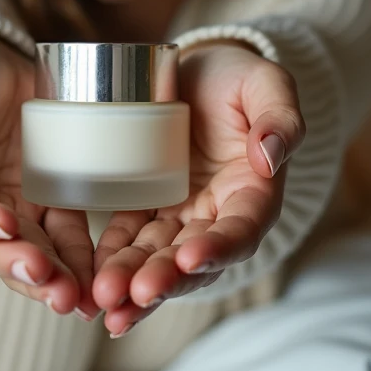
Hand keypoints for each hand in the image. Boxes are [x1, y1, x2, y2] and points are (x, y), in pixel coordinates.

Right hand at [0, 33, 97, 317]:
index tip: (4, 222)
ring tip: (73, 297)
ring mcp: (14, 210)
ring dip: (50, 279)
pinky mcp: (50, 205)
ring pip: (29, 255)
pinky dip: (80, 263)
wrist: (5, 63)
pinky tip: (97, 281)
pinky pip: (66, 239)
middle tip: (46, 276)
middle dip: (16, 265)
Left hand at [92, 42, 305, 334]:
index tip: (190, 258)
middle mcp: (217, 213)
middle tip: (134, 294)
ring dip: (132, 281)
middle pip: (195, 258)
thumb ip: (279, 119)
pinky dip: (110, 259)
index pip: (242, 230)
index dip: (219, 248)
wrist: (198, 69)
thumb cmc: (237, 77)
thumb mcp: (266, 84)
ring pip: (157, 256)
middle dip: (166, 279)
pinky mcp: (145, 205)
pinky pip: (127, 236)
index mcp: (254, 192)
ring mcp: (178, 213)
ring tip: (105, 301)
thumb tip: (269, 159)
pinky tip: (90, 280)